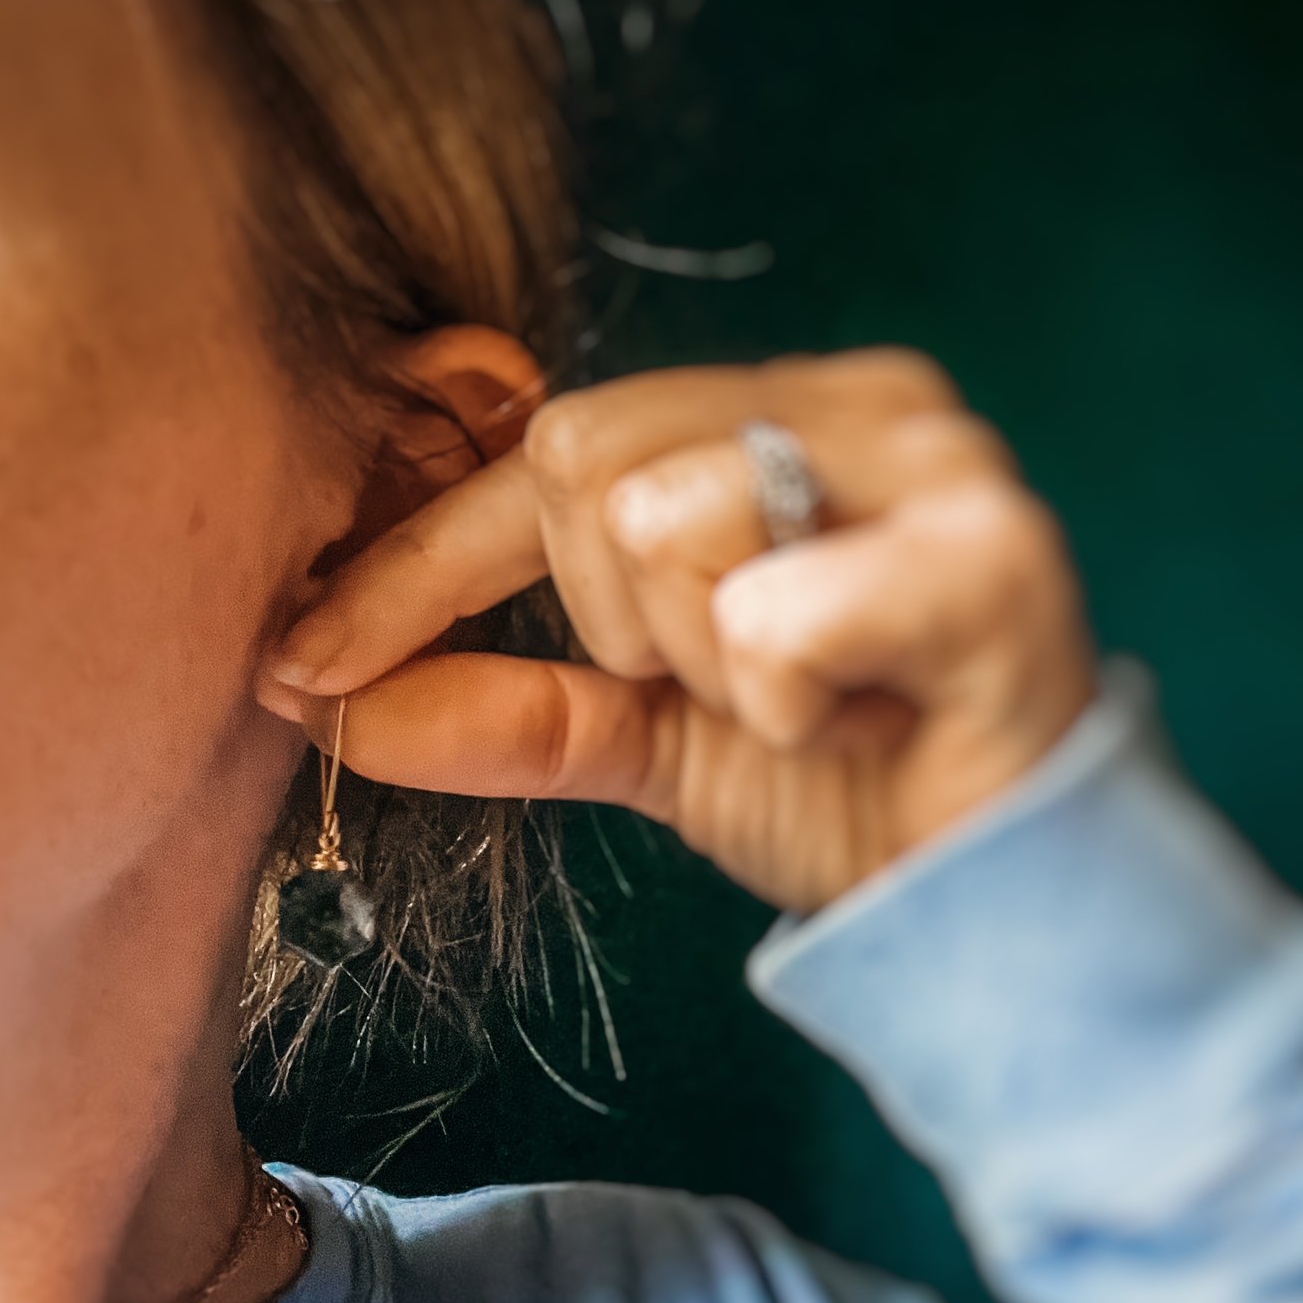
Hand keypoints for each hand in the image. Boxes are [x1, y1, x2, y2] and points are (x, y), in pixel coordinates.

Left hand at [259, 349, 1096, 912]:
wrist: (1000, 900)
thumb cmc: (847, 794)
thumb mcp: (654, 740)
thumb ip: (514, 702)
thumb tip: (330, 704)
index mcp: (786, 414)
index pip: (552, 447)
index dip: (415, 562)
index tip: (302, 661)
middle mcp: (865, 403)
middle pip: (586, 460)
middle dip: (615, 623)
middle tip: (726, 688)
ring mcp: (938, 464)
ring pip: (666, 526)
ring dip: (706, 670)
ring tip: (810, 706)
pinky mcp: (992, 556)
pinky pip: (769, 617)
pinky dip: (782, 707)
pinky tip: (863, 723)